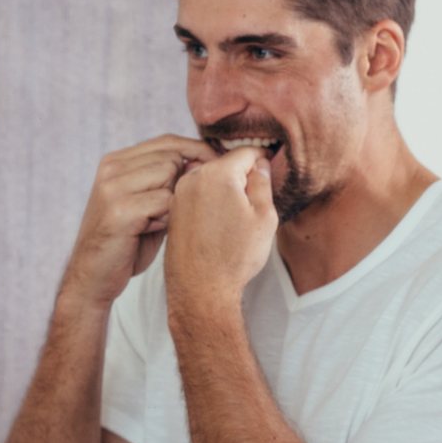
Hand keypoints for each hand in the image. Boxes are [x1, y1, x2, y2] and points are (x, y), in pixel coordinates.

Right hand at [63, 135, 216, 309]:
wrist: (93, 277)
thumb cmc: (127, 242)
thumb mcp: (147, 205)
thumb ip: (169, 183)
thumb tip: (206, 162)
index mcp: (116, 161)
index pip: (167, 141)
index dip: (197, 152)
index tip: (218, 168)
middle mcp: (111, 168)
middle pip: (171, 156)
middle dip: (184, 181)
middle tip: (176, 210)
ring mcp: (113, 187)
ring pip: (169, 174)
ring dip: (174, 201)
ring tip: (157, 222)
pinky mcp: (119, 209)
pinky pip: (165, 201)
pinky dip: (167, 218)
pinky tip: (150, 232)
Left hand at [164, 146, 277, 313]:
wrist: (200, 290)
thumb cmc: (234, 258)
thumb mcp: (264, 217)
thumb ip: (263, 183)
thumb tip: (260, 165)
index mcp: (218, 174)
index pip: (246, 152)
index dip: (262, 159)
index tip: (269, 170)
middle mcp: (192, 178)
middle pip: (226, 164)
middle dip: (242, 176)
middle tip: (256, 200)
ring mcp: (179, 194)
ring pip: (210, 180)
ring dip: (225, 190)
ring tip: (237, 217)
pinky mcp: (172, 210)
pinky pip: (197, 196)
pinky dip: (210, 202)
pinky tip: (219, 226)